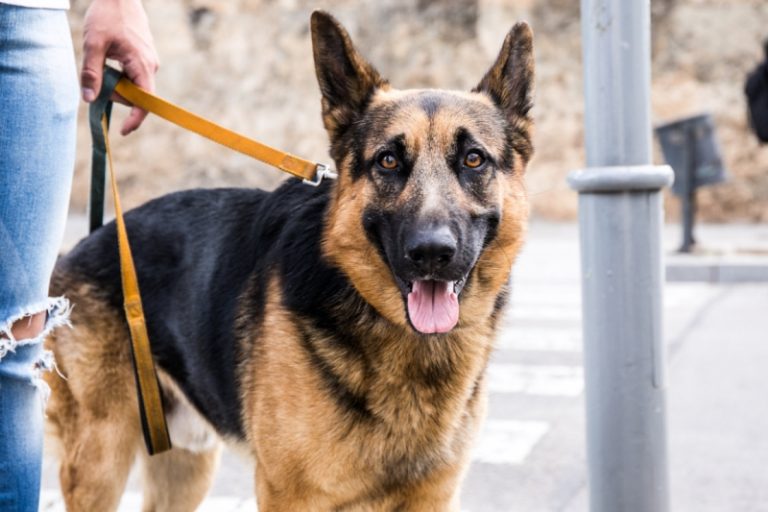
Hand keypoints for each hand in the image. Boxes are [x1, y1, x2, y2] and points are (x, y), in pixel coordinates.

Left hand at [81, 0, 158, 134]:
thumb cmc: (107, 16)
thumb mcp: (93, 44)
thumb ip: (91, 73)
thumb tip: (89, 99)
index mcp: (142, 66)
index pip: (145, 102)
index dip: (135, 120)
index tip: (123, 131)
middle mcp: (151, 66)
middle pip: (136, 95)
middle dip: (115, 94)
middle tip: (95, 82)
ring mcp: (150, 61)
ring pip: (134, 85)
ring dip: (116, 83)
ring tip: (101, 63)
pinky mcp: (145, 57)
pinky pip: (134, 75)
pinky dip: (120, 75)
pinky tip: (109, 59)